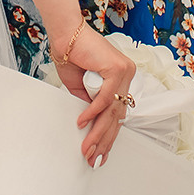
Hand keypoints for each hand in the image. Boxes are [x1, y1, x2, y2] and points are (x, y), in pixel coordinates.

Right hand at [52, 24, 134, 166]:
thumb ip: (89, 104)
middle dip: (104, 140)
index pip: (118, 114)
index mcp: (121, 81)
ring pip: (112, 111)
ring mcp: (124, 73)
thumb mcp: (81, 88)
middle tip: (94, 159)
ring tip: (87, 149)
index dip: (108, 136)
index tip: (100, 154)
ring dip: (97, 132)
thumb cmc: (73, 57)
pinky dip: (92, 111)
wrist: (66, 35)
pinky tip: (82, 123)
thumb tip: (91, 124)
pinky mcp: (117, 69)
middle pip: (117, 116)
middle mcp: (127, 77)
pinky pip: (104, 97)